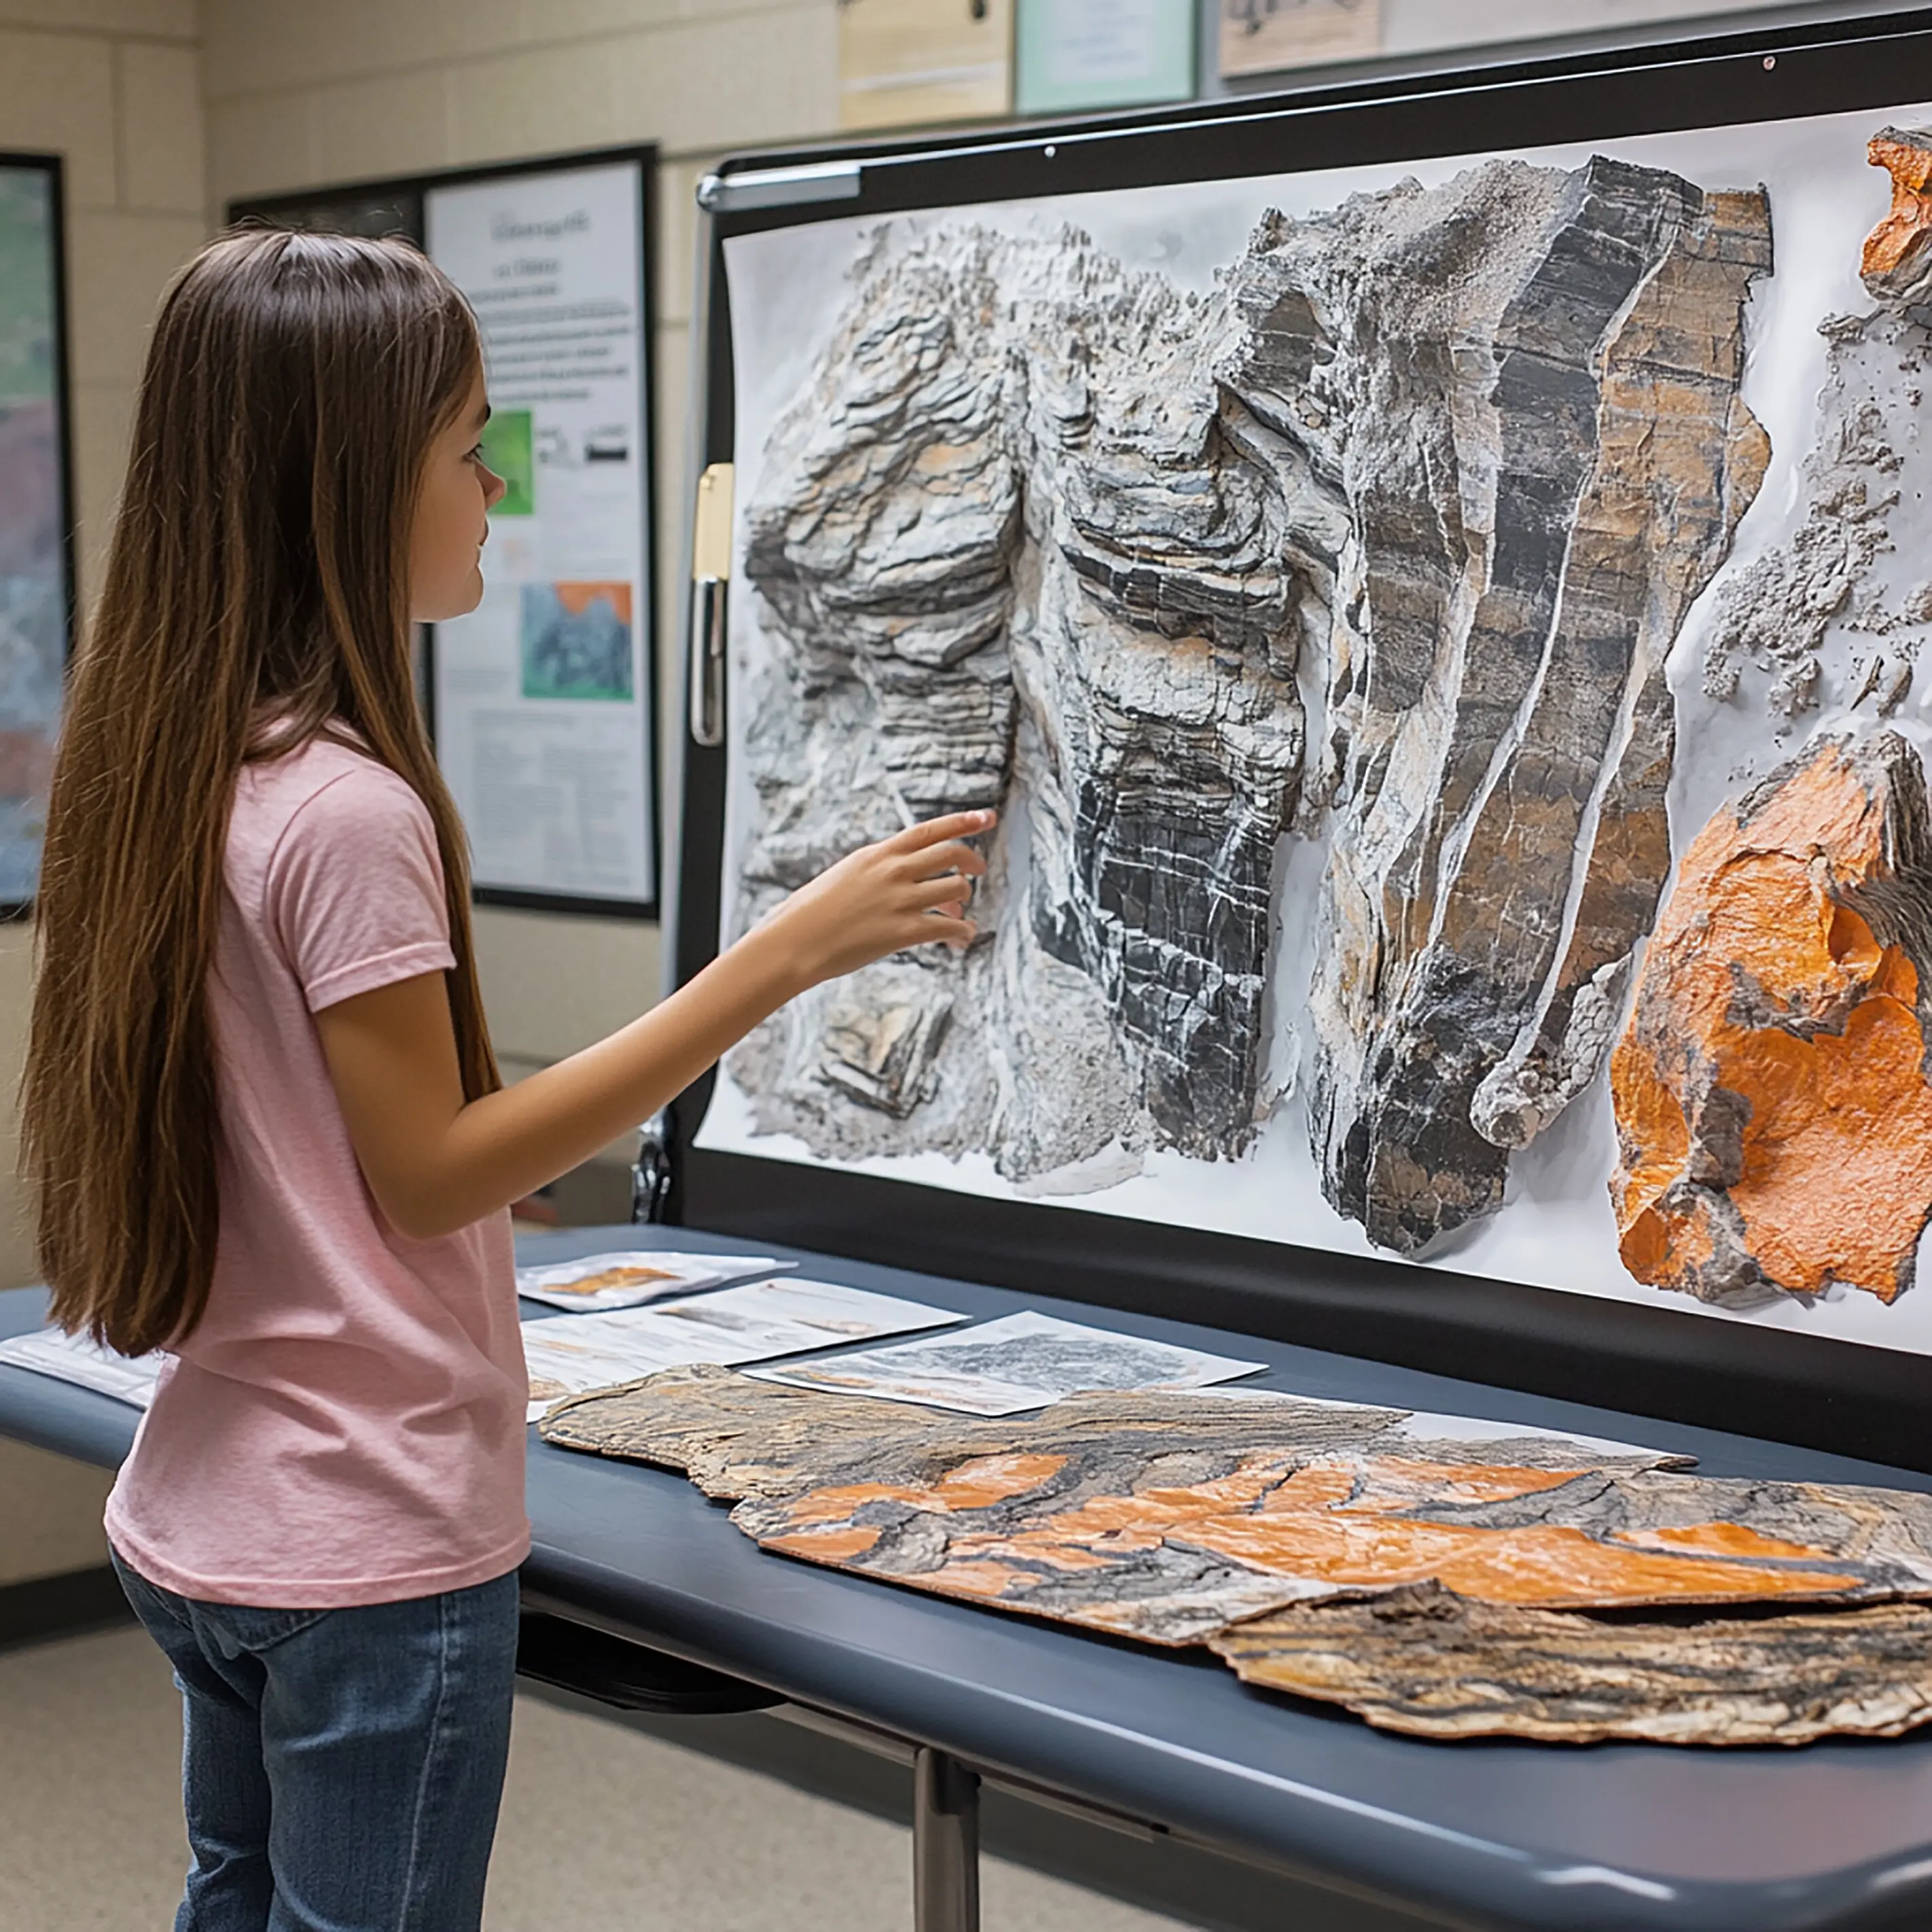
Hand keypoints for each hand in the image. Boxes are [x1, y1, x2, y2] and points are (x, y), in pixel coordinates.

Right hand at [753, 808, 996, 989]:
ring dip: (963, 900)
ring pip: (956, 888)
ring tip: (957, 913)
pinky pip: (949, 927)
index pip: (929, 829)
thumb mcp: (843, 876)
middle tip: (979, 870)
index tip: (986, 817)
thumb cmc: (809, 914)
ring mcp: (899, 900)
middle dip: (973, 860)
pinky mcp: (903, 931)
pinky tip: (961, 938)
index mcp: (877, 854)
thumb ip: (873, 870)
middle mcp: (892, 871)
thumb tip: (894, 873)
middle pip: (951, 854)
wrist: (793, 942)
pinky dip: (962, 932)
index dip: (962, 822)